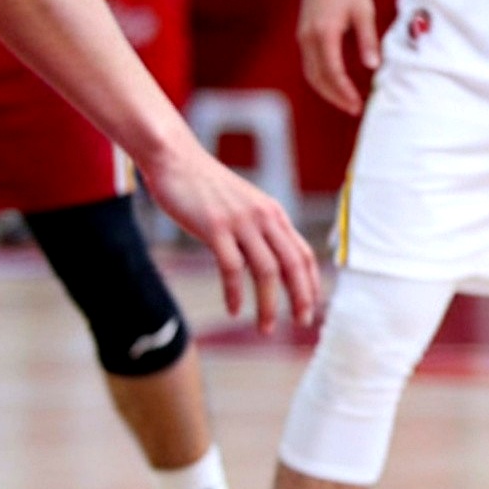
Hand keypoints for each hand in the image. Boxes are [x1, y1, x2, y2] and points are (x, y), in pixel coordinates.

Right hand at [143, 140, 319, 331]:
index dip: (312, 283)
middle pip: (293, 264)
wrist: (176, 160)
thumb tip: (271, 263)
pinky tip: (234, 310)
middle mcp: (264, 217)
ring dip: (269, 304)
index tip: (312, 307)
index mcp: (274, 214)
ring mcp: (240, 222)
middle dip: (301, 297)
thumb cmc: (207, 189)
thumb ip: (258, 230)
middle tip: (302, 323)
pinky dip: (236, 293)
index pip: (304, 253)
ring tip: (265, 328)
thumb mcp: (243, 207)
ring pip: (266, 271)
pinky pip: (232, 268)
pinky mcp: (215, 227)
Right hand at [298, 0, 381, 114]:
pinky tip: (337, 85)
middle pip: (318, 78)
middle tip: (354, 109)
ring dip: (327, 91)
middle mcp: (308, 37)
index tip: (358, 104)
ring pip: (311, 74)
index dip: (344, 91)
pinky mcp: (303, 36)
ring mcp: (303, 37)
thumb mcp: (364, 11)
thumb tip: (373, 66)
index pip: (332, 71)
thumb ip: (367, 40)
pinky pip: (310, 64)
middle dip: (335, 97)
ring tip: (347, 102)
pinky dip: (322, 79)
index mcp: (324, 32)